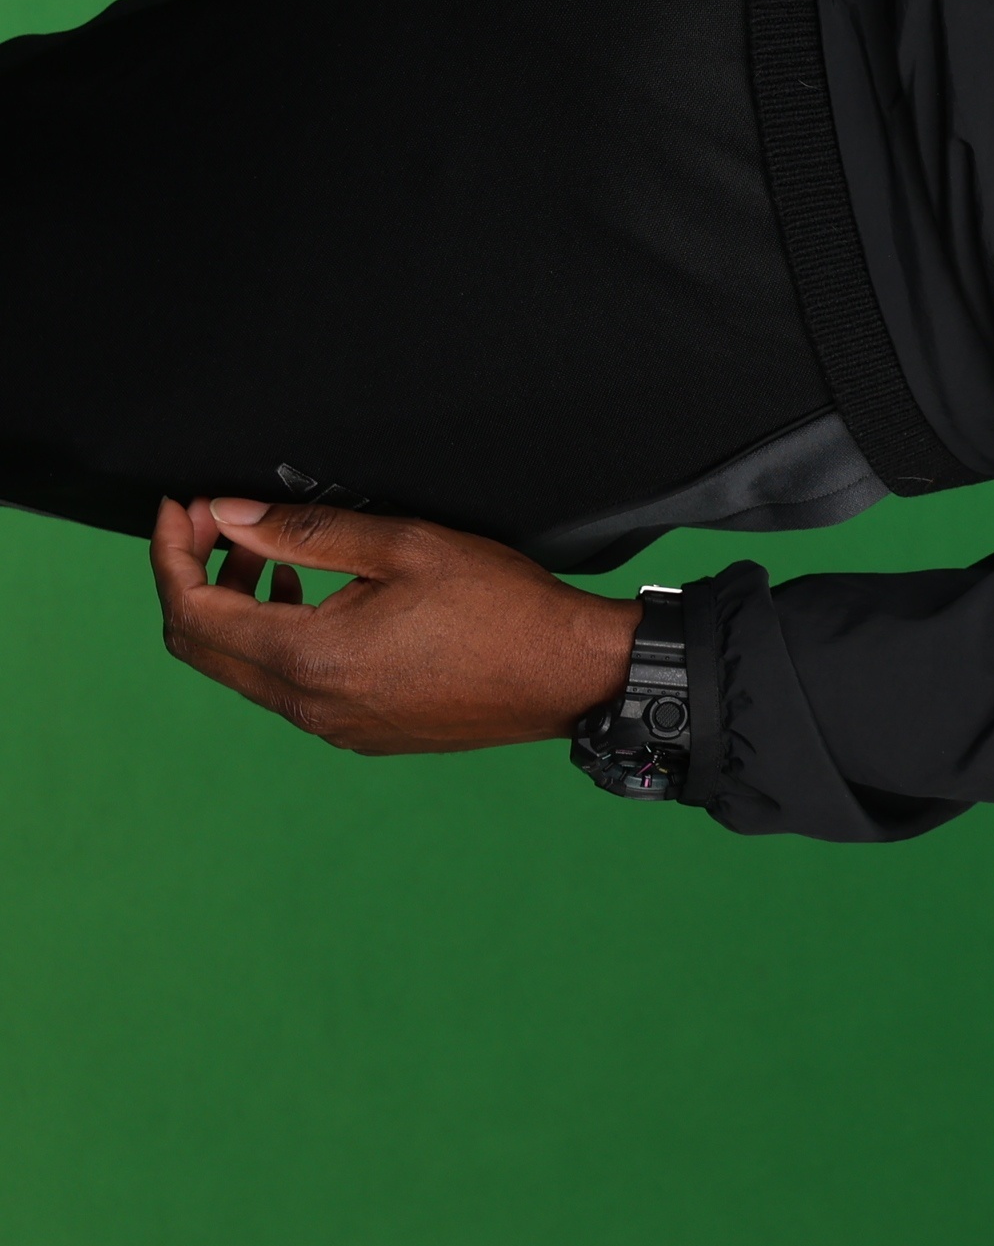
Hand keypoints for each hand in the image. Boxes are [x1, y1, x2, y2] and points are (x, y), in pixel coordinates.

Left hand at [149, 496, 639, 753]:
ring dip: (237, 612)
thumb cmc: (502, 607)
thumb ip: (307, 532)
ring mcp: (333, 727)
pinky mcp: (361, 733)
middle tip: (215, 527)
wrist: (569, 674)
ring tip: (270, 558)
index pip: (194, 612)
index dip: (172, 556)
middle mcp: (309, 705)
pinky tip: (319, 602)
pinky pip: (288, 689)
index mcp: (310, 659)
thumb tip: (230, 518)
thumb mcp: (404, 546)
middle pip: (202, 649)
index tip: (182, 512)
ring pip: (244, 670)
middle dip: (194, 580)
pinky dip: (278, 641)